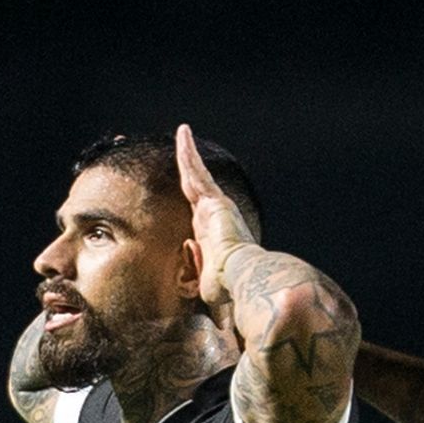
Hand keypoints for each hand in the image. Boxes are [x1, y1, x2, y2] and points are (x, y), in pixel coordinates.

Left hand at [174, 123, 258, 320]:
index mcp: (212, 238)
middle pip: (196, 188)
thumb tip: (193, 254)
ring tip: (182, 134)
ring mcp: (216, 206)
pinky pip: (196, 170)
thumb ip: (200, 274)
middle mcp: (215, 218)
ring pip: (196, 175)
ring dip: (189, 155)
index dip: (192, 202)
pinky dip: (188, 152)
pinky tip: (183, 133)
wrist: (241, 278)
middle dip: (188, 170)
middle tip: (183, 150)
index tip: (188, 191)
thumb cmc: (229, 289)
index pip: (197, 214)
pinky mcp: (213, 198)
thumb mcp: (207, 286)